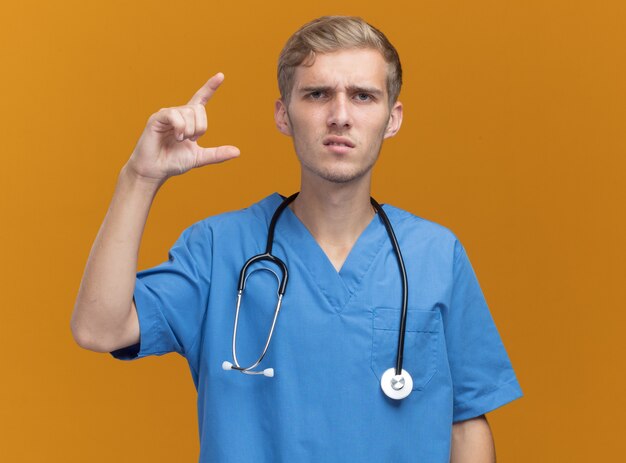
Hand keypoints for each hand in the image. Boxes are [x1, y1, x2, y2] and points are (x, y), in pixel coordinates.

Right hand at [125, 72, 239, 183]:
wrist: (156, 170)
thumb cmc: (174, 162)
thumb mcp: (200, 158)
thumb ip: (217, 154)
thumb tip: (237, 152)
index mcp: (189, 120)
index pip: (201, 99)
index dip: (210, 87)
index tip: (221, 75)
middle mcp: (178, 113)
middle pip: (199, 110)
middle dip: (200, 128)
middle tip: (191, 140)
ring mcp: (167, 114)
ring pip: (188, 113)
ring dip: (189, 131)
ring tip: (179, 140)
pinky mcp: (157, 118)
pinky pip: (175, 115)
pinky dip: (180, 128)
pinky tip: (176, 137)